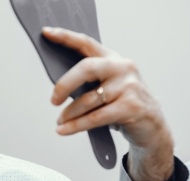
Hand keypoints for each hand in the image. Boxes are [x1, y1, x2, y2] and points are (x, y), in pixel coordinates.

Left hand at [43, 26, 173, 180]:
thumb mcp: (108, 86)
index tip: (46, 34)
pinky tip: (64, 130)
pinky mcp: (131, 107)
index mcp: (112, 59)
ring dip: (69, 114)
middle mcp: (122, 68)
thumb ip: (89, 81)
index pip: (86, 43)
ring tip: (60, 122)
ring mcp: (128, 86)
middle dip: (65, 84)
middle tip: (53, 100)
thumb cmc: (123, 103)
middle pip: (87, 68)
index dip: (65, 37)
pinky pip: (95, 117)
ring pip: (88, 99)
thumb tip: (58, 89)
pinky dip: (76, 125)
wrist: (152, 124)